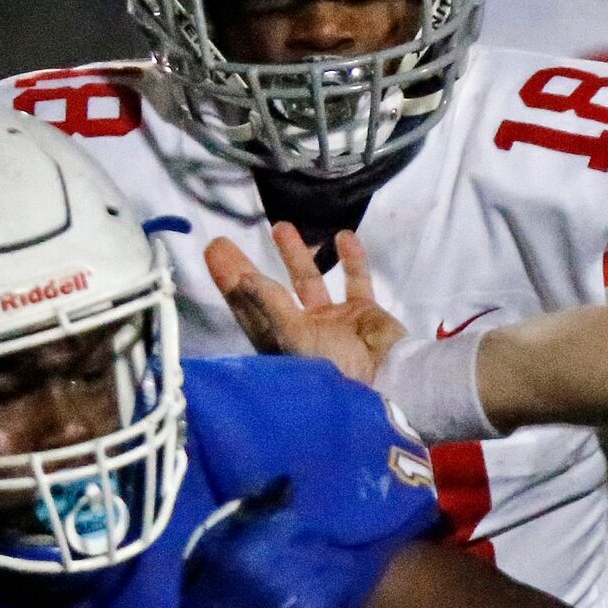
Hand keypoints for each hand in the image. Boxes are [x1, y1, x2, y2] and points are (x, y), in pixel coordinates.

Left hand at [206, 224, 409, 385]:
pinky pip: (356, 281)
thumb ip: (271, 306)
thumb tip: (243, 279)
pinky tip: (344, 236)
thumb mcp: (296, 340)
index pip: (248, 309)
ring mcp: (334, 323)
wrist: (393, 380)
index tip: (214, 251)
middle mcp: (303, 332)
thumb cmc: (338, 367)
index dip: (229, 282)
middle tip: (223, 242)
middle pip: (269, 294)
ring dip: (296, 256)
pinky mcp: (364, 314)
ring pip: (310, 282)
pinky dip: (352, 260)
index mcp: (281, 344)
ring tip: (281, 226)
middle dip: (246, 269)